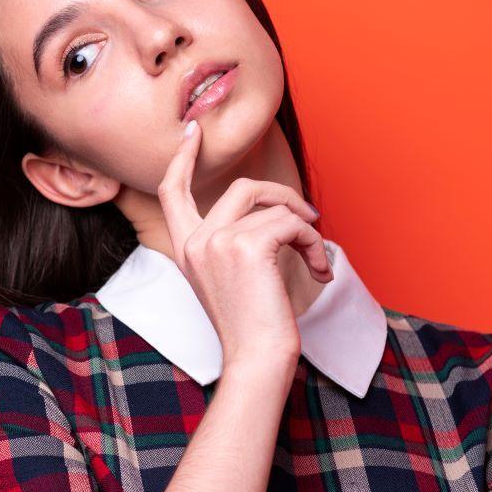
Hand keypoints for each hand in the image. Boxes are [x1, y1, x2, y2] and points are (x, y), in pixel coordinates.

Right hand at [156, 119, 331, 365]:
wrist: (256, 359)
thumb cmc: (251, 328)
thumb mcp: (230, 279)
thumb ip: (233, 244)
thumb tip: (271, 212)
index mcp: (186, 249)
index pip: (173, 192)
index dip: (183, 158)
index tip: (194, 132)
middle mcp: (195, 242)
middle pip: (240, 188)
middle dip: (281, 195)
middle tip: (308, 218)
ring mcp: (217, 242)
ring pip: (272, 206)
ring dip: (304, 228)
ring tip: (316, 257)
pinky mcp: (246, 246)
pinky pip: (291, 224)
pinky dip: (313, 243)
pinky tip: (319, 270)